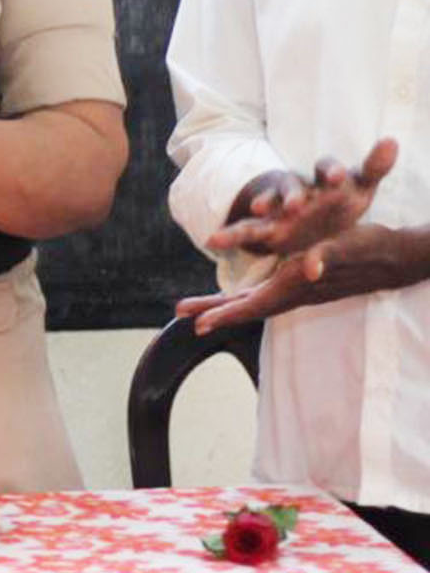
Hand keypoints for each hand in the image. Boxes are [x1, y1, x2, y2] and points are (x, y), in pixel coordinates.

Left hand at [178, 222, 424, 331]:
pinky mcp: (298, 281)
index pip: (254, 304)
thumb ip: (326, 257)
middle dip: (214, 311)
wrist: (391, 256)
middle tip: (182, 314)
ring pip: (251, 300)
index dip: (226, 314)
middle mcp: (291, 291)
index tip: (200, 325)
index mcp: (296, 285)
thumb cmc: (367, 248)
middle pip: (246, 306)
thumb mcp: (345, 247)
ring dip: (222, 305)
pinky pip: (263, 292)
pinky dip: (242, 296)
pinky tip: (230, 298)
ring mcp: (295, 289)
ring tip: (191, 310)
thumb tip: (308, 267)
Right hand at [207, 140, 397, 255]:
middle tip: (296, 204)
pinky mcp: (263, 228)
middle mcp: (298, 190)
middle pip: (292, 186)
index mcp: (323, 181)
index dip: (329, 172)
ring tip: (260, 210)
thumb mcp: (360, 189)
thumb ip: (375, 166)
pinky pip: (244, 230)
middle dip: (292, 194)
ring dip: (262, 205)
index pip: (326, 169)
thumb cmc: (338, 202)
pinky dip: (229, 235)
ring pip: (267, 204)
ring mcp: (277, 209)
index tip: (337, 178)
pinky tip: (212, 241)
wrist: (312, 225)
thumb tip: (391, 140)